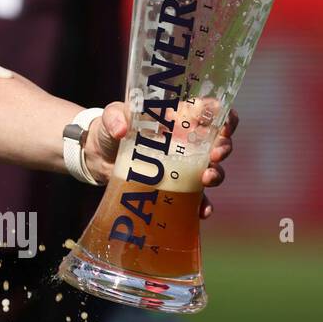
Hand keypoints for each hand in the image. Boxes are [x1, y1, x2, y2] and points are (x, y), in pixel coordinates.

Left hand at [85, 105, 237, 218]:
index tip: (224, 125)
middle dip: (224, 147)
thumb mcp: (111, 117)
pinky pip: (196, 197)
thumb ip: (114, 117)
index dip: (224, 116)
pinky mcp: (175, 185)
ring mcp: (183, 164)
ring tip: (207, 179)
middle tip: (215, 155)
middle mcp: (187, 141)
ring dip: (217, 174)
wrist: (98, 158)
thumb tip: (122, 130)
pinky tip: (203, 210)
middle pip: (218, 141)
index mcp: (178, 118)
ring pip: (212, 169)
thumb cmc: (110, 129)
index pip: (210, 112)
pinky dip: (203, 204)